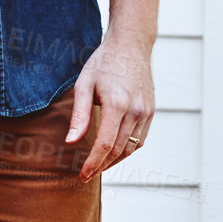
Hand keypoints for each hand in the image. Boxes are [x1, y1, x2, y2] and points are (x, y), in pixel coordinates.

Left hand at [67, 36, 154, 181]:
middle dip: (102, 166)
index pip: (105, 145)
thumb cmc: (104, 63)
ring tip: (99, 166)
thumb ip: (79, 115)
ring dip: (115, 161)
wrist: (131, 45)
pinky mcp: (151, 111)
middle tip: (87, 174)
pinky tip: (114, 152)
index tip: (82, 175)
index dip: (93, 163)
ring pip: (132, 148)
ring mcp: (147, 112)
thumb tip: (71, 142)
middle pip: (118, 151)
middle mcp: (136, 111)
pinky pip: (140, 140)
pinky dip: (128, 150)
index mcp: (117, 104)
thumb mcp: (84, 84)